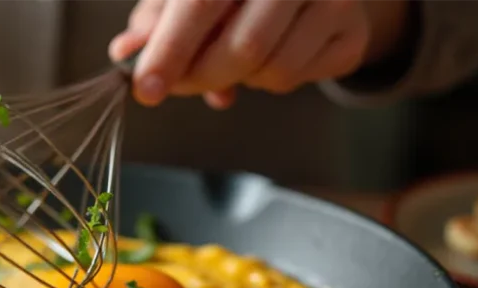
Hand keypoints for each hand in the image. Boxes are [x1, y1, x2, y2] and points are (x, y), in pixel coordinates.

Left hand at [110, 0, 408, 108]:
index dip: (170, 51)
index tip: (147, 88)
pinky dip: (272, 79)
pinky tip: (271, 52)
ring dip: (241, 80)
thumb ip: (155, 24)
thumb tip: (126, 52)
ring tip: (235, 55)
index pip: (200, 3)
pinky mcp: (352, 31)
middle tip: (180, 84)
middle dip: (202, 78)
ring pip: (273, 71)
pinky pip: (299, 78)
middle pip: (243, 47)